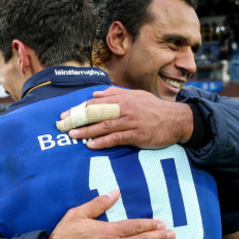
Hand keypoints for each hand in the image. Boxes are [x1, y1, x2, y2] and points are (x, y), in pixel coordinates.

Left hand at [61, 87, 192, 149]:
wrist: (177, 120)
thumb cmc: (154, 108)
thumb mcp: (135, 96)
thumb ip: (115, 94)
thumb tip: (96, 94)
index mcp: (123, 98)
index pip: (95, 103)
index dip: (79, 109)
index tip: (65, 115)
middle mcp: (125, 108)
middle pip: (97, 113)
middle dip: (77, 119)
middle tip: (62, 125)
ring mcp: (131, 122)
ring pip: (104, 126)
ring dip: (87, 131)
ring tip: (72, 135)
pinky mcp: (138, 135)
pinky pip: (117, 138)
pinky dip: (103, 142)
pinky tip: (91, 145)